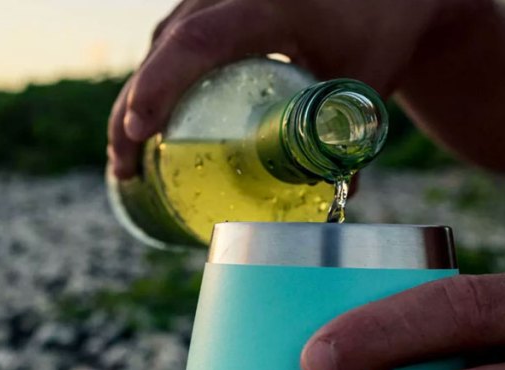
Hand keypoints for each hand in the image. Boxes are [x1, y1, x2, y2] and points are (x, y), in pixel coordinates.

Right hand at [107, 0, 469, 178]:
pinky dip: (158, 82)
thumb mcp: (363, 88)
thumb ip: (344, 147)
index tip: (139, 133)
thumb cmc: (380, 32)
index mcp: (267, 3)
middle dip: (133, 107)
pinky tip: (150, 127)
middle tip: (124, 168)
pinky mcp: (217, 6)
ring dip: (137, 98)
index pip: (201, 40)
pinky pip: (175, 42)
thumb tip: (330, 212)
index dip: (162, 84)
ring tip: (127, 161)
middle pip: (167, 46)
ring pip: (164, 44)